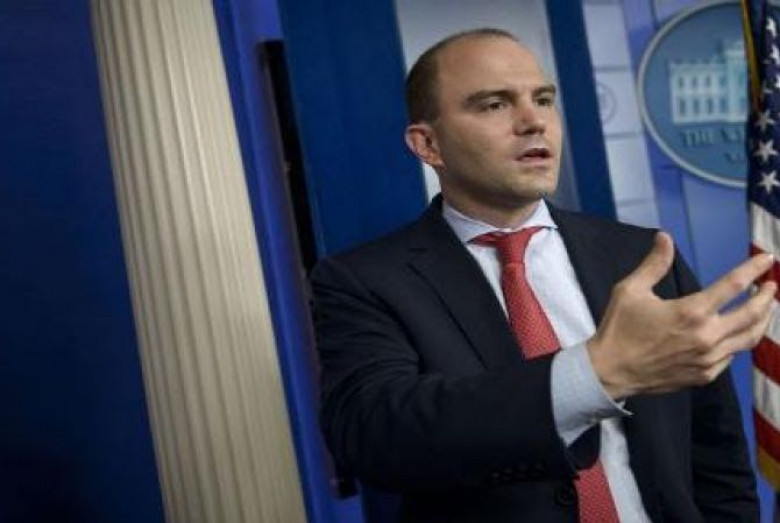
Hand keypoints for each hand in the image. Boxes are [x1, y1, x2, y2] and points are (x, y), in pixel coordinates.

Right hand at [587, 232, 775, 398]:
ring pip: (749, 338)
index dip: (753, 268)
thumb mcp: (630, 290)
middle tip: (771, 285)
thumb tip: (665, 237)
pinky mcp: (704, 375)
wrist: (610, 371)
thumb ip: (654, 264)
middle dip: (766, 297)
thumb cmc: (618, 328)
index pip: (734, 284)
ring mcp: (708, 359)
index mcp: (691, 311)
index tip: (767, 258)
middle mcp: (706, 336)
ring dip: (762, 320)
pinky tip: (736, 334)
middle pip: (753, 313)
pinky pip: (731, 356)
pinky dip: (739, 341)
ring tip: (765, 309)